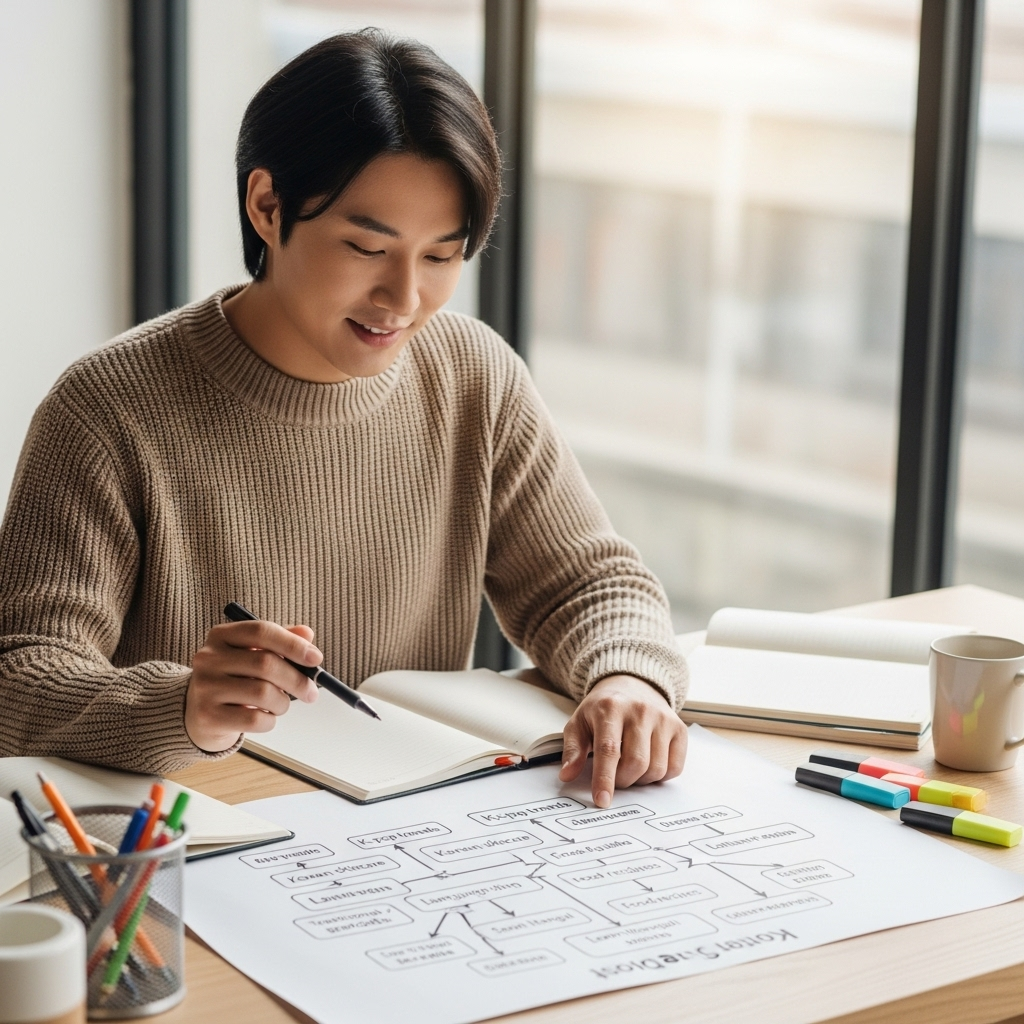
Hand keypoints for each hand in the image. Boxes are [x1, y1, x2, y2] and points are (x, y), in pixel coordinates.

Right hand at [185, 620, 321, 752]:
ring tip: (280, 705)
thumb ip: (280, 642)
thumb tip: (307, 634)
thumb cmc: (234, 680)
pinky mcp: (208, 716)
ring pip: (263, 693)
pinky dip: (269, 721)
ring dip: (282, 703)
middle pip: (266, 664)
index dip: (293, 644)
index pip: (261, 631)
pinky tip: (264, 718)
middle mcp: (208, 658)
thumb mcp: (253, 655)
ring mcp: (205, 687)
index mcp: (222, 636)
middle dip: (296, 680)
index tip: (316, 659)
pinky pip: (253, 719)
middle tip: (310, 692)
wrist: (198, 714)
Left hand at [559, 675, 686, 807]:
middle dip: (622, 780)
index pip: (609, 749)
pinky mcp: (679, 728)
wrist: (632, 685)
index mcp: (611, 708)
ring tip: (630, 766)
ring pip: (656, 769)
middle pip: (635, 763)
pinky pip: (675, 768)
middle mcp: (640, 711)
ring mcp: (663, 719)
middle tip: (614, 775)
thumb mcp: (579, 722)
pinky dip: (660, 776)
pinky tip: (649, 763)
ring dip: (641, 780)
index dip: (605, 778)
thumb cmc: (604, 708)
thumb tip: (567, 775)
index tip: (601, 800)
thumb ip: (572, 749)